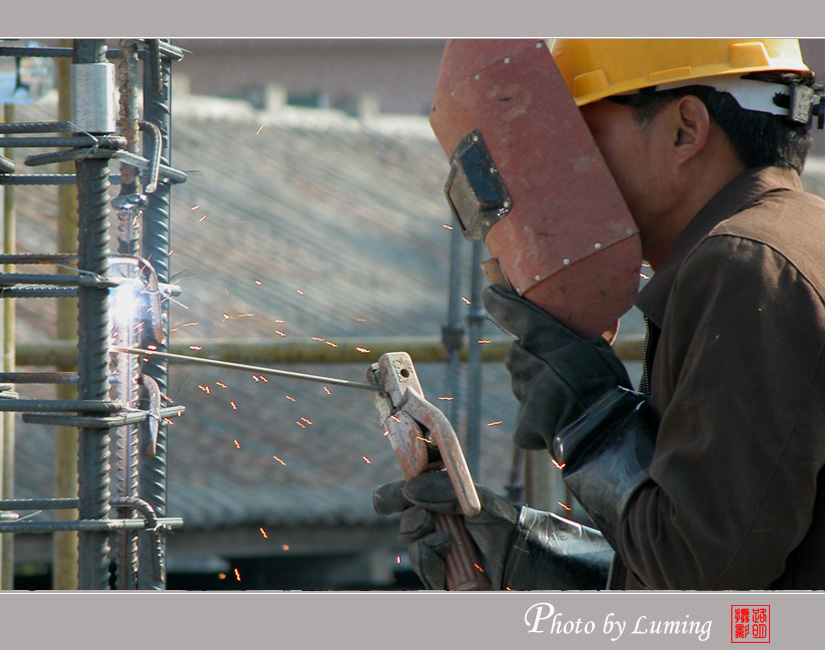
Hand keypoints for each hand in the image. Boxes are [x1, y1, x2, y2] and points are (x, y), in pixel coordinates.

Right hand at [372, 470, 614, 589]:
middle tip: (426, 519)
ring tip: (447, 541)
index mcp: (444, 506)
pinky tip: (448, 554)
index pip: (410, 498)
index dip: (392, 497)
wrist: (524, 559)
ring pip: (412, 547)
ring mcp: (440, 556)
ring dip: (423, 542)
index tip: (380, 501)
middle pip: (406, 523)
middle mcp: (439, 529)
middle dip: (411, 520)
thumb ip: (445, 489)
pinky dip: (431, 560)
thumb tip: (410, 489)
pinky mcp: (443, 579)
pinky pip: (424, 569)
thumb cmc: (505, 526)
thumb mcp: (476, 500)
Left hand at [481, 285, 631, 449]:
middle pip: (517, 356)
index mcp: (549, 339)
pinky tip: (560, 423)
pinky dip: (539, 421)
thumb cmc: (610, 388)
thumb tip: (582, 325)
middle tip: (558, 373)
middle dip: (531, 361)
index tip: (490, 294)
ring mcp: (525, 393)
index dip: (500, 302)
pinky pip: (527, 417)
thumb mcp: (601, 351)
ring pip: (522, 385)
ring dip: (536, 389)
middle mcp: (530, 362)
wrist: (609, 433)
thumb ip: (581, 337)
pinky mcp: (524, 423)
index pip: (515, 314)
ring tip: (565, 400)